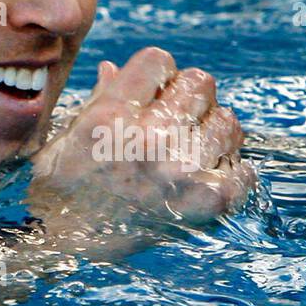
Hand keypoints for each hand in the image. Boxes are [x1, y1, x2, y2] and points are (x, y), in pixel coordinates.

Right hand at [31, 46, 255, 224]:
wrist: (63, 245)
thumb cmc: (60, 187)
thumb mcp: (67, 134)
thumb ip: (99, 98)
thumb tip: (113, 67)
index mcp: (112, 114)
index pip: (160, 60)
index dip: (160, 73)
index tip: (155, 91)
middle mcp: (150, 137)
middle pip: (201, 83)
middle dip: (190, 96)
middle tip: (178, 119)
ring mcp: (181, 170)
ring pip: (228, 122)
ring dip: (214, 131)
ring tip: (194, 149)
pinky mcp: (206, 203)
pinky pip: (245, 171)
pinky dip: (233, 172)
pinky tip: (210, 175)